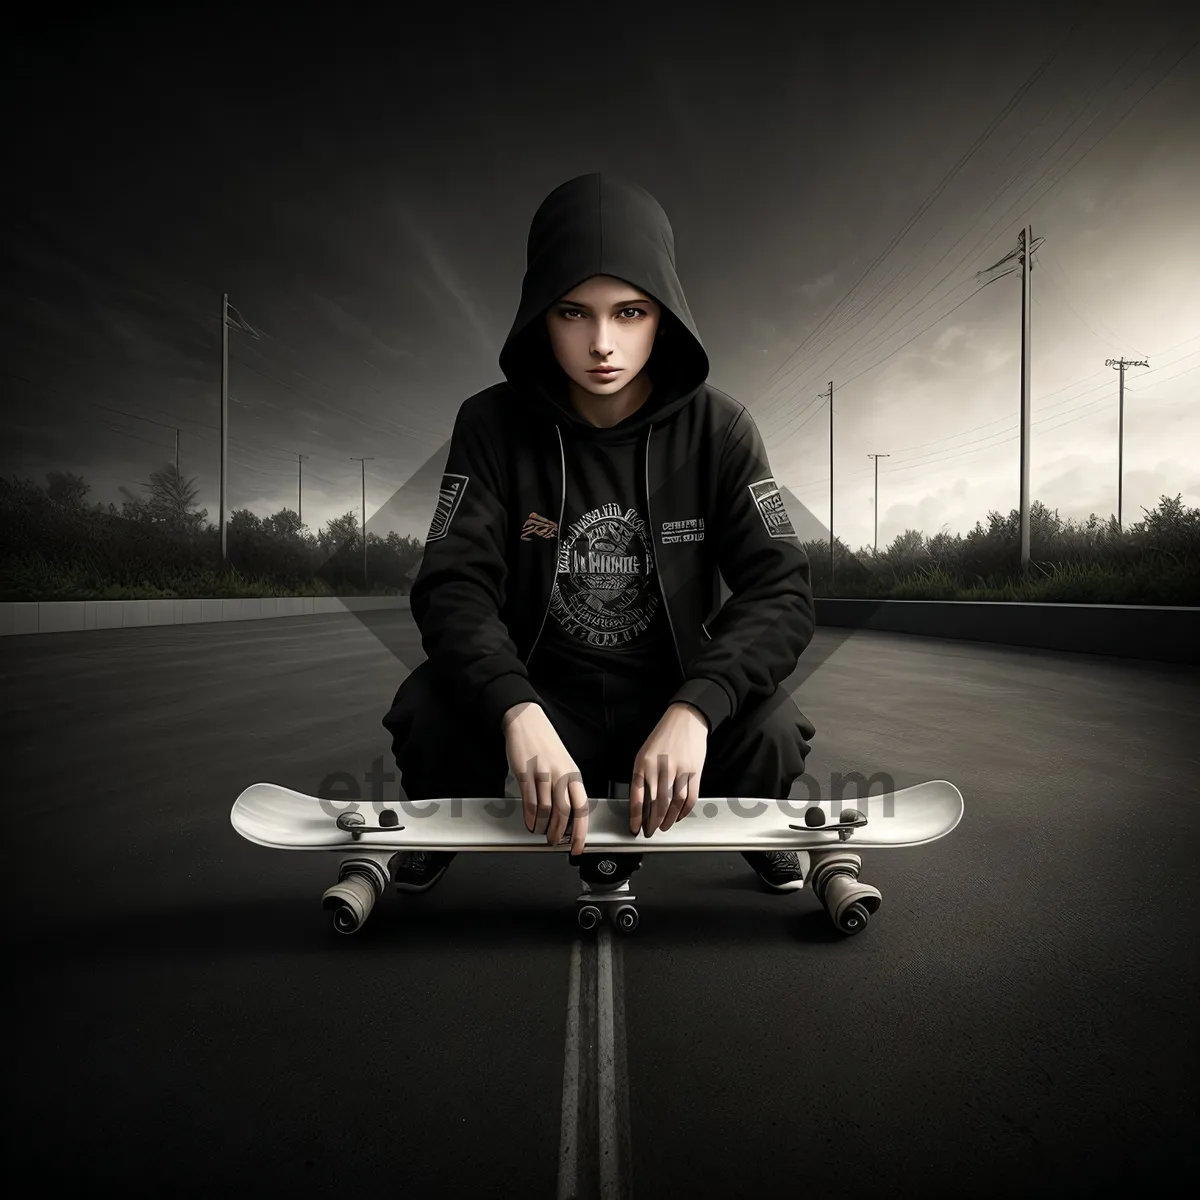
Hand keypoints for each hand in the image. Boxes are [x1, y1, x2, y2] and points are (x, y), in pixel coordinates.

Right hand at [502, 702, 588, 854]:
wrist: (527, 721)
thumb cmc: (546, 745)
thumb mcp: (564, 765)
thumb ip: (567, 788)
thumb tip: (569, 816)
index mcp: (573, 774)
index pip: (582, 808)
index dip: (582, 831)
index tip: (579, 846)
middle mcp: (561, 774)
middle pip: (564, 812)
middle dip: (559, 833)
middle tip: (554, 842)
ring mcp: (543, 773)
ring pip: (546, 809)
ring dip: (543, 826)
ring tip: (540, 831)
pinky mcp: (525, 772)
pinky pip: (529, 801)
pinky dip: (530, 816)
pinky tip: (530, 822)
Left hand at [630, 702, 708, 836]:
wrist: (686, 718)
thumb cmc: (663, 737)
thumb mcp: (644, 753)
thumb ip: (642, 776)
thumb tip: (641, 804)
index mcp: (643, 763)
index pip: (638, 796)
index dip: (636, 816)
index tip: (635, 829)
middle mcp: (660, 768)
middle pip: (657, 804)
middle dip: (653, 823)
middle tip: (651, 832)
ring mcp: (679, 770)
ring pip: (674, 804)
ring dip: (669, 820)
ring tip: (665, 826)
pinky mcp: (694, 771)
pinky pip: (690, 798)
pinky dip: (685, 811)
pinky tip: (679, 816)